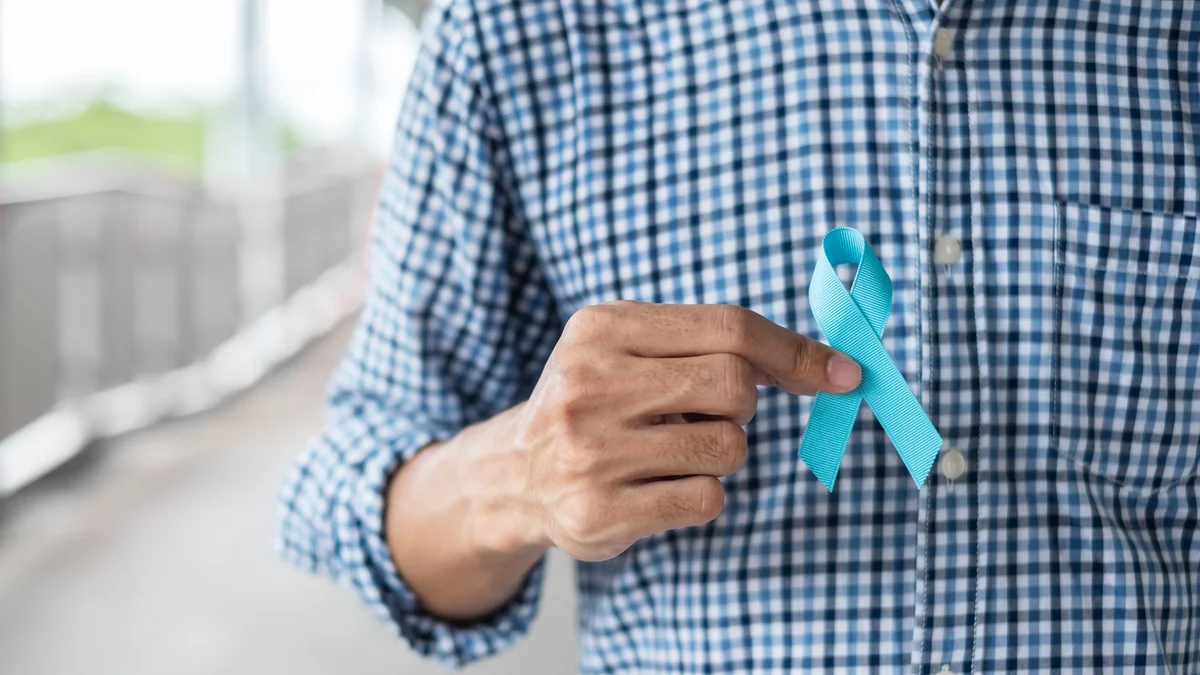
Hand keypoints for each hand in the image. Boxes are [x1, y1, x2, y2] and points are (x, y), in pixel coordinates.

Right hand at [499, 301, 860, 561]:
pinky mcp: (600, 512)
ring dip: (721, 452)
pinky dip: (701, 493)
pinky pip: (708, 499)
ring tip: (670, 451)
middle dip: (744, 404)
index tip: (842, 373)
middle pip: (734, 385)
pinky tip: (657, 487)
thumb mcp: (632, 347)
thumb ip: (713, 343)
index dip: (795, 351)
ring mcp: (590, 452)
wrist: (516, 472)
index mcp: (601, 328)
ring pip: (728, 447)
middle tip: (707, 413)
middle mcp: (588, 385)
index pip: (728, 328)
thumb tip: (828, 365)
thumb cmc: (597, 401)